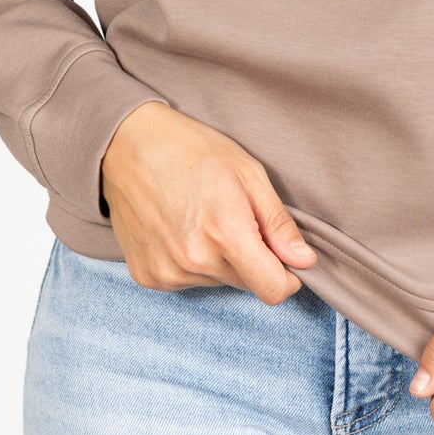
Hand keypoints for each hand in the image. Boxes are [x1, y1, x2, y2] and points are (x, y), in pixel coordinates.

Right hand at [99, 100, 316, 304]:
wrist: (128, 145)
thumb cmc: (193, 151)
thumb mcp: (248, 173)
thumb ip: (279, 223)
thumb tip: (305, 261)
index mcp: (226, 233)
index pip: (273, 290)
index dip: (288, 278)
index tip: (286, 259)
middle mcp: (194, 261)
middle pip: (247, 284)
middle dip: (253, 260)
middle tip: (236, 220)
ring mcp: (167, 272)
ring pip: (217, 282)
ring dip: (221, 261)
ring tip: (203, 219)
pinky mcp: (147, 276)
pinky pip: (187, 282)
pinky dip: (192, 263)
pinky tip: (181, 230)